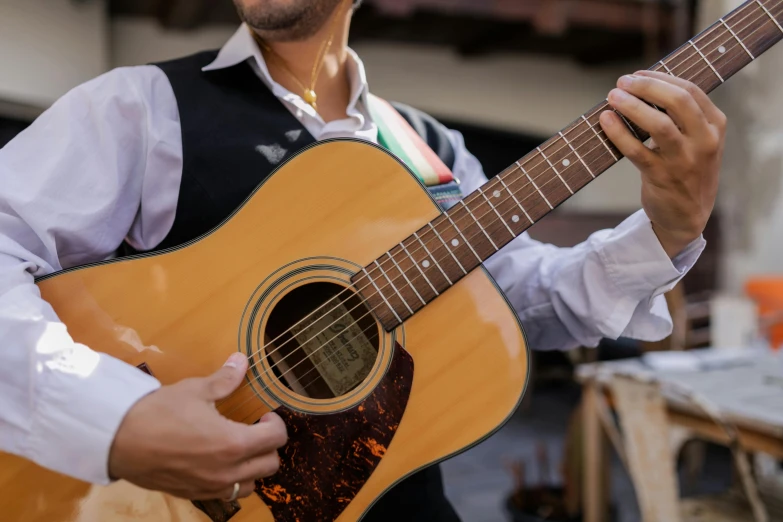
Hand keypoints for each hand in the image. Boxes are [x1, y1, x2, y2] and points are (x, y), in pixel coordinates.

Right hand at [109, 353, 287, 499]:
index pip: (276, 439)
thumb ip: (225, 379)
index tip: (264, 415)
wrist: (118, 440)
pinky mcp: (194, 494)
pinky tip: (219, 463)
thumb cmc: (158, 412)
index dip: (275, 423)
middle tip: (255, 429)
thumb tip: (242, 360)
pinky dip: (233, 481)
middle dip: (269, 445)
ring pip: (252, 485)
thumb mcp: (195, 390)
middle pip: (270, 464)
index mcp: (233, 444)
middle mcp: (227, 471)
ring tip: (241, 448)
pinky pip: (227, 494)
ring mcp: (210, 487)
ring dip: (254, 467)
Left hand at [600, 70, 725, 257]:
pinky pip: (637, 151)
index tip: (637, 74)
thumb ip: (681, 116)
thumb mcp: (697, 140)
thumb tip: (643, 86)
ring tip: (612, 97)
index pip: (689, 90)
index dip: (660, 78)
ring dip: (632, 106)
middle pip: (678, 102)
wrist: (687, 216)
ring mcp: (684, 160)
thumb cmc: (686, 170)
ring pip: (659, 125)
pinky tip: (606, 120)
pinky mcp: (662, 177)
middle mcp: (704, 141)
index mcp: (714, 125)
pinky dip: (619, 133)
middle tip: (622, 82)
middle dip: (647, 86)